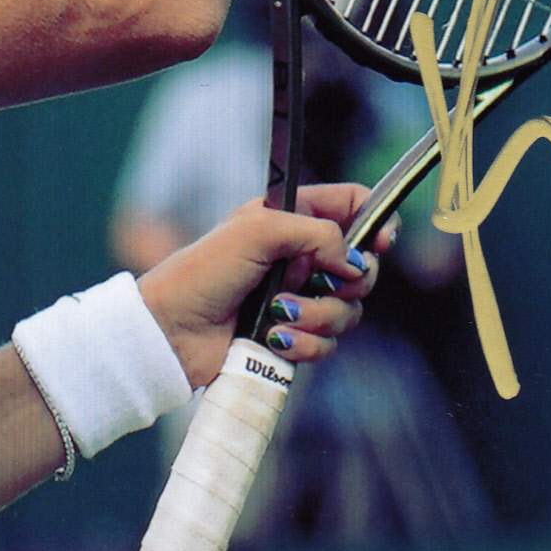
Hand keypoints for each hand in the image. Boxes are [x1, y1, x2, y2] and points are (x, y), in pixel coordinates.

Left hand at [136, 184, 396, 387]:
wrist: (170, 332)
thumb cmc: (202, 272)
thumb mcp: (257, 230)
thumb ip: (316, 233)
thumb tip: (354, 261)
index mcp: (290, 218)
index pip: (351, 205)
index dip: (375, 219)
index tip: (381, 241)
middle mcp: (299, 257)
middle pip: (360, 266)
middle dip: (349, 281)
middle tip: (327, 283)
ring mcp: (298, 298)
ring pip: (347, 310)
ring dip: (319, 316)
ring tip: (281, 316)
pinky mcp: (292, 335)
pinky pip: (327, 342)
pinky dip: (305, 344)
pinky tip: (275, 340)